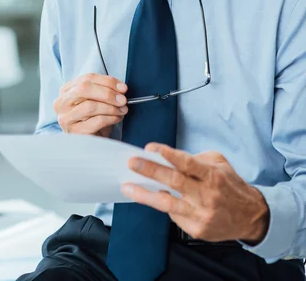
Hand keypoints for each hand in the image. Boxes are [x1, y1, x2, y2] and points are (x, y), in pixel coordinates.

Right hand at [53, 73, 127, 136]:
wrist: (91, 142)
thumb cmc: (94, 118)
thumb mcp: (97, 100)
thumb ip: (105, 90)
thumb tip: (121, 88)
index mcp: (66, 90)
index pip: (87, 78)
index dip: (107, 81)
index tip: (122, 87)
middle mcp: (62, 103)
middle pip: (84, 89)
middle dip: (107, 93)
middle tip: (122, 99)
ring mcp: (65, 118)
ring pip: (90, 106)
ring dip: (111, 108)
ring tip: (122, 110)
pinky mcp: (73, 132)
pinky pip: (95, 121)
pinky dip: (110, 118)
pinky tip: (117, 118)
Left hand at [122, 144, 269, 243]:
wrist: (250, 216)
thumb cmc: (230, 185)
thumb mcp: (219, 164)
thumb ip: (196, 159)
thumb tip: (170, 158)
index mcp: (213, 176)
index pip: (188, 163)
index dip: (168, 155)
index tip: (150, 148)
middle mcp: (207, 196)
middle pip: (174, 182)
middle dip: (150, 171)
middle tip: (132, 163)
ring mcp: (201, 215)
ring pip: (167, 204)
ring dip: (144, 194)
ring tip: (127, 186)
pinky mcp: (197, 230)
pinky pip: (174, 215)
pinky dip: (162, 205)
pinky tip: (151, 197)